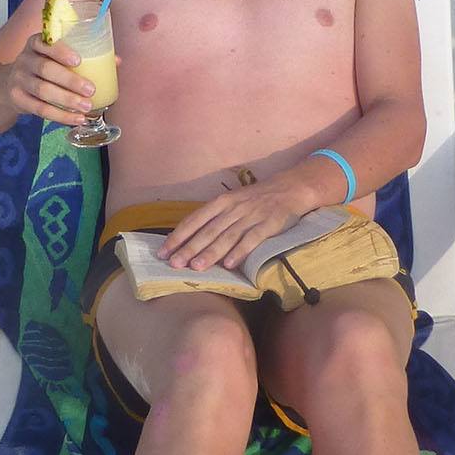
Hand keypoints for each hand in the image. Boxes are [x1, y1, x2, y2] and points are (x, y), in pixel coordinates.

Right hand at [5, 37, 93, 125]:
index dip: (60, 52)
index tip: (78, 60)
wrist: (11, 83)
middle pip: (45, 69)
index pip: (45, 43)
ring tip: (87, 106)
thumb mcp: (54, 56)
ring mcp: (19, 80)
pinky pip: (40, 109)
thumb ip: (83, 55)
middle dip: (69, 80)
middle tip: (91, 89)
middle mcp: (25, 59)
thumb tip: (116, 61)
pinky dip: (60, 116)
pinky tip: (76, 118)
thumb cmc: (42, 66)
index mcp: (36, 43)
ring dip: (67, 100)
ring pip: (43, 90)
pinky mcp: (18, 99)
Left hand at [161, 172, 317, 272]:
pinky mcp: (269, 223)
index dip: (178, 236)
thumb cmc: (258, 198)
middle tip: (174, 264)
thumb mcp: (233, 202)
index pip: (194, 220)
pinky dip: (241, 251)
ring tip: (196, 267)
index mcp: (222, 202)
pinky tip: (230, 264)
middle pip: (208, 230)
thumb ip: (215, 218)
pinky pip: (253, 239)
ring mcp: (251, 215)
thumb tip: (191, 239)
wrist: (291, 187)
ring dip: (211, 252)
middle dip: (189, 248)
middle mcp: (233, 208)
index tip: (163, 252)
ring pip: (227, 236)